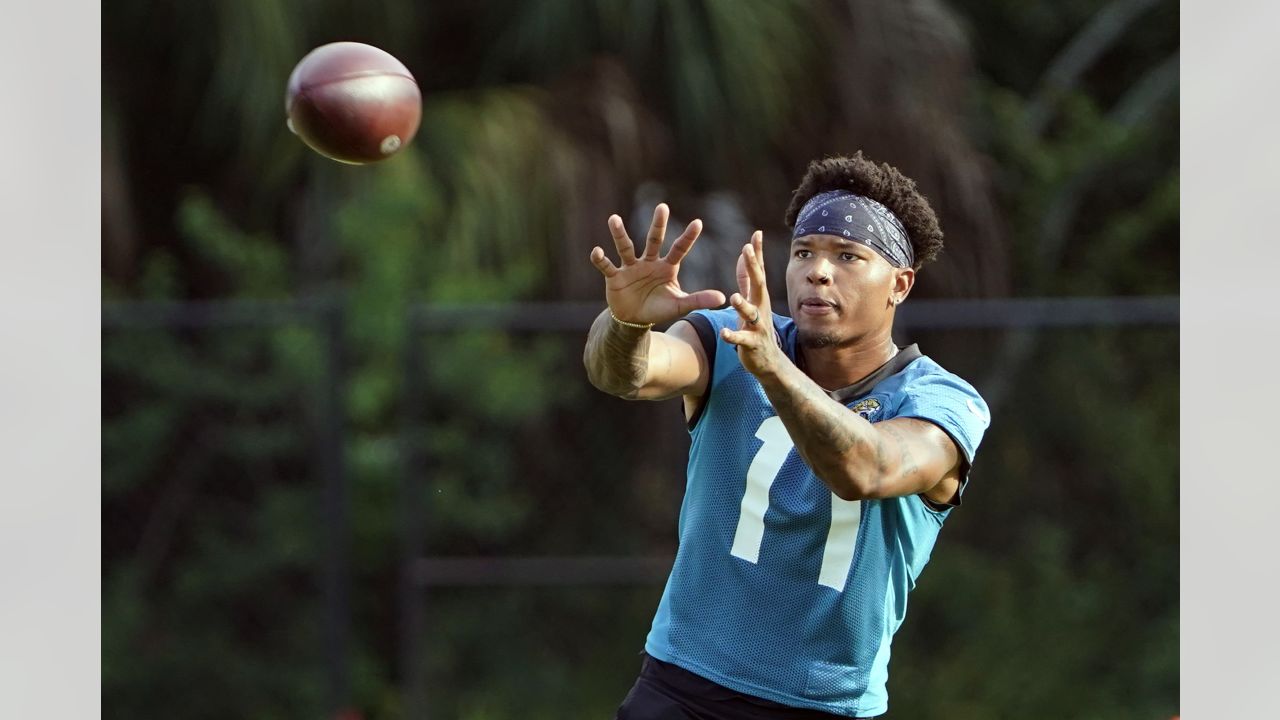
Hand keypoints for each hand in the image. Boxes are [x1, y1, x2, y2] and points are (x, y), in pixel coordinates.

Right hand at [589, 204, 725, 325]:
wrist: (634, 320)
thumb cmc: (658, 309)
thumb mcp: (680, 305)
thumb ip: (699, 299)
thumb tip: (723, 299)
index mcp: (666, 267)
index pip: (679, 249)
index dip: (688, 237)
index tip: (698, 222)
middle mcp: (649, 262)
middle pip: (653, 240)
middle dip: (658, 225)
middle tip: (663, 207)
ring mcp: (630, 268)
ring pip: (625, 247)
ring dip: (619, 234)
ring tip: (613, 219)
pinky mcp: (614, 277)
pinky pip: (606, 266)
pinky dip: (600, 259)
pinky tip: (596, 251)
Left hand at [721, 231, 785, 377]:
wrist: (769, 362)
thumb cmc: (757, 328)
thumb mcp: (753, 301)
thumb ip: (747, 279)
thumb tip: (745, 255)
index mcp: (758, 298)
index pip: (759, 272)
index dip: (757, 254)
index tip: (756, 234)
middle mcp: (760, 309)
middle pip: (758, 285)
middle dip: (754, 268)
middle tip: (747, 250)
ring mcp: (758, 327)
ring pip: (751, 314)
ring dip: (743, 305)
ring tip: (734, 297)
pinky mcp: (751, 344)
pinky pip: (742, 340)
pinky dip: (733, 336)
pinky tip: (723, 333)